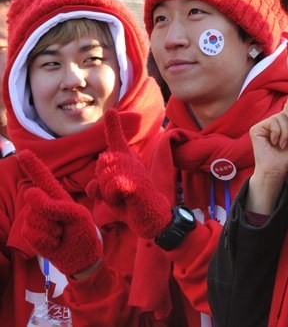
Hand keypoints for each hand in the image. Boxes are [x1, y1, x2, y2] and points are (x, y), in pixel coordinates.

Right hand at [18, 150, 101, 276]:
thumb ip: (55, 204)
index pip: (45, 179)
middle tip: (64, 226)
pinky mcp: (31, 234)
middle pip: (35, 202)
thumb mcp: (78, 216)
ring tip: (60, 235)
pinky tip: (54, 243)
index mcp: (59, 197)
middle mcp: (45, 205)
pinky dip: (44, 241)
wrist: (82, 258)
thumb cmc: (85, 234)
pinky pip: (30, 233)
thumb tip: (30, 192)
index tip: (23, 153)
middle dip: (50, 216)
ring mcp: (36, 219)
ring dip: (49, 231)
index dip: (34, 167)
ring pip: (32, 219)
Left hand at [86, 109, 171, 238]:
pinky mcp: (135, 182)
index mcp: (126, 160)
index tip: (111, 111)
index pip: (117, 140)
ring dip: (107, 194)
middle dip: (101, 183)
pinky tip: (126, 200)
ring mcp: (134, 169)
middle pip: (100, 165)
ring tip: (124, 198)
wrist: (153, 218)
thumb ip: (99, 184)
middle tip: (119, 193)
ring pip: (103, 177)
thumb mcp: (110, 193)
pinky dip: (112, 198)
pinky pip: (109, 187)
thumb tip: (93, 183)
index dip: (113, 125)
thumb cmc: (131, 205)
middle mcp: (131, 160)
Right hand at [247, 81, 287, 213]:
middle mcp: (274, 121)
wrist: (275, 170)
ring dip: (286, 132)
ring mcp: (265, 124)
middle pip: (287, 113)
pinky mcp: (257, 128)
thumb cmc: (287, 158)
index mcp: (284, 123)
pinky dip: (278, 134)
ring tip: (282, 143)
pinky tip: (274, 142)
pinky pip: (273, 122)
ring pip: (281, 118)